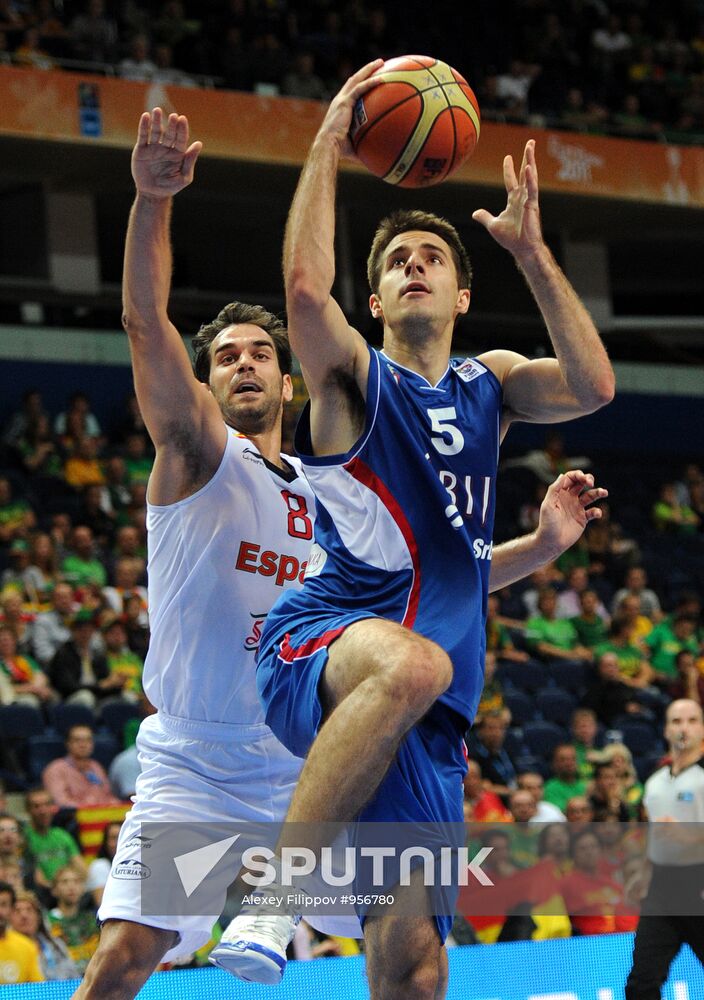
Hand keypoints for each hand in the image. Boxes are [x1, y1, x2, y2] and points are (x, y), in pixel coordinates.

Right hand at [131, 108, 202, 197]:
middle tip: (173, 116)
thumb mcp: (183, 177)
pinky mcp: (142, 149)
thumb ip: (190, 161)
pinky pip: (143, 135)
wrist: (153, 194)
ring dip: (156, 121)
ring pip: (156, 131)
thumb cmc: (170, 187)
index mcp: (178, 153)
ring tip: (157, 111)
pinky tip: (145, 116)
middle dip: (171, 125)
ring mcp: (154, 147)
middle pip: (169, 133)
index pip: (181, 139)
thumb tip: (198, 144)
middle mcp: (166, 147)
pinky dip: (144, 126)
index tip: (183, 119)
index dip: (182, 129)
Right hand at [317, 59, 383, 156]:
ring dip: (368, 70)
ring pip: (357, 79)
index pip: (351, 92)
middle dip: (366, 71)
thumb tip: (378, 157)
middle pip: (354, 80)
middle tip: (379, 64)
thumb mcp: (354, 147)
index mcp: (340, 109)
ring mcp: (341, 100)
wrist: (328, 146)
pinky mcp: (344, 102)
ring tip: (381, 63)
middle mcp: (339, 101)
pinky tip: (382, 78)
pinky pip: (360, 89)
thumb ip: (366, 147)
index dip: (360, 83)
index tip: (370, 79)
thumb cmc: (339, 151)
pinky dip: (371, 83)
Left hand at [472, 139, 543, 260]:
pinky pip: (532, 189)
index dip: (509, 169)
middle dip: (527, 157)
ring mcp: (529, 200)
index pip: (511, 181)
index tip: (507, 157)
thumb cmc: (511, 239)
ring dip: (530, 161)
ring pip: (530, 176)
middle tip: (530, 143)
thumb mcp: (493, 225)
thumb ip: (485, 217)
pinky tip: (529, 167)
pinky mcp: (532, 205)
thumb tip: (475, 213)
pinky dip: (530, 179)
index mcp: (514, 201)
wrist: (521, 249)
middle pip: (524, 173)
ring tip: (531, 147)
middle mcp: (522, 197)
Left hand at [535, 470, 606, 558]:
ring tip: (604, 492)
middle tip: (591, 483)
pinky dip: (597, 511)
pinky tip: (596, 514)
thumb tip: (562, 475)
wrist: (551, 542)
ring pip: (590, 496)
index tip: (584, 479)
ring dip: (598, 492)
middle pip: (581, 483)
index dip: (578, 475)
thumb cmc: (547, 523)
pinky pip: (593, 512)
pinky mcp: (583, 518)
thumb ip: (554, 490)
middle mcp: (569, 498)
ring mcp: (577, 508)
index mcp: (560, 493)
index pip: (570, 478)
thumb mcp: (548, 505)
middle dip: (588, 479)